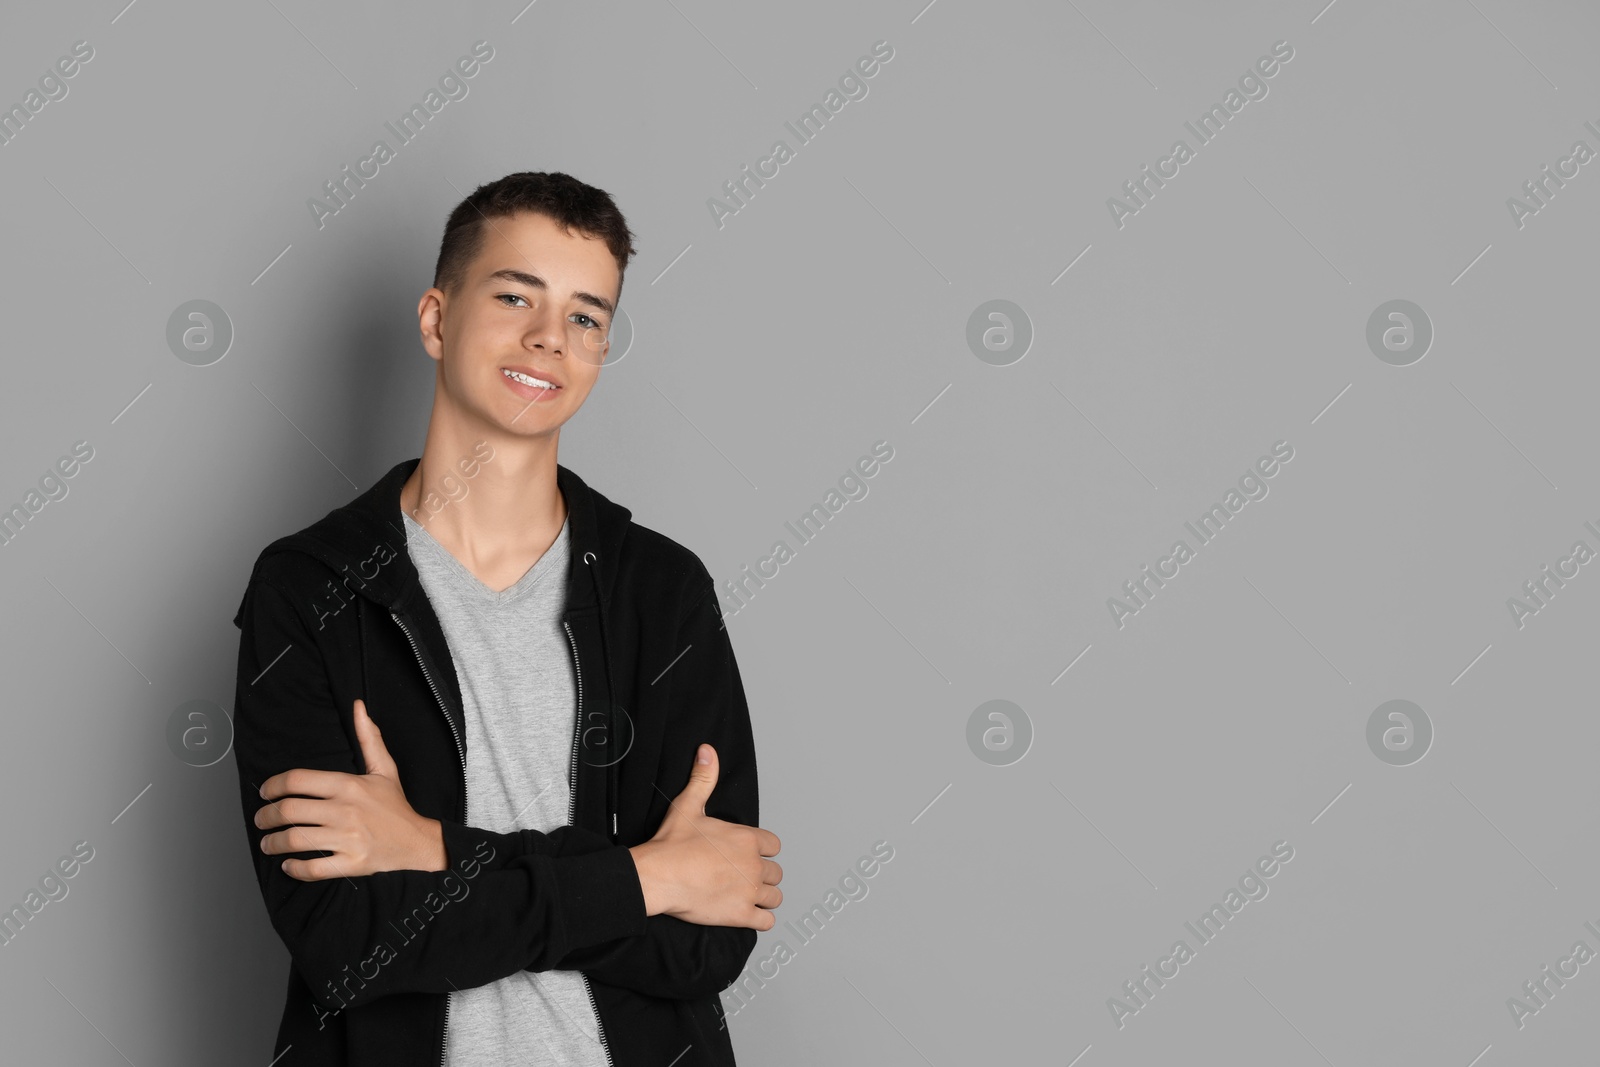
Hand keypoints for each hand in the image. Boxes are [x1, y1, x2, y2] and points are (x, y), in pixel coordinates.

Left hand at [255, 698, 445, 880]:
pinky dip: (294, 868)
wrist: (416, 841)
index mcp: (348, 785)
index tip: (265, 792)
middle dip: (265, 816)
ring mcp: (348, 839)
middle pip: (289, 811)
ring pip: (295, 840)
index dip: (273, 786)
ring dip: (273, 843)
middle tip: (261, 820)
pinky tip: (289, 864)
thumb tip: (358, 707)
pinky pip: (313, 869)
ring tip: (268, 843)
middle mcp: (345, 811)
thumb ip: (368, 738)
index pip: (297, 780)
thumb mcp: (384, 768)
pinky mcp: (351, 864)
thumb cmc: (395, 806)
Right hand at [628, 743, 782, 929]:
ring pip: (775, 896)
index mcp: (748, 839)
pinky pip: (767, 921)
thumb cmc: (672, 844)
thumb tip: (707, 751)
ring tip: (746, 896)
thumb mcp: (689, 805)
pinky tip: (747, 914)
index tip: (746, 855)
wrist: (658, 876)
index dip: (761, 851)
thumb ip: (703, 778)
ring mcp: (749, 891)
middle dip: (762, 875)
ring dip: (764, 897)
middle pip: (775, 872)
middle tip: (742, 877)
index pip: (774, 846)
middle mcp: (754, 865)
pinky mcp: (741, 915)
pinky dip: (760, 919)